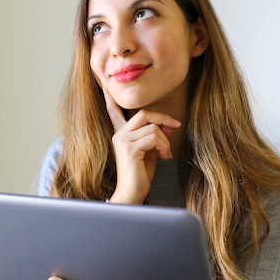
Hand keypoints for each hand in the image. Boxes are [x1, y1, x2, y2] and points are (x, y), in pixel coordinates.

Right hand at [103, 89, 180, 203]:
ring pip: (153, 127)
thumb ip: (155, 137)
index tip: (104, 85)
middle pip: (144, 113)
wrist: (131, 194)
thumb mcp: (151, 152)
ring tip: (166, 154)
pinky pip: (154, 137)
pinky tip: (163, 157)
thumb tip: (167, 126)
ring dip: (165, 141)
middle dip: (163, 118)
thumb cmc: (140, 175)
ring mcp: (123, 140)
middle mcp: (119, 134)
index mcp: (121, 134)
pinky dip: (164, 146)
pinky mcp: (130, 148)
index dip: (110, 98)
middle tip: (175, 126)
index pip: (113, 111)